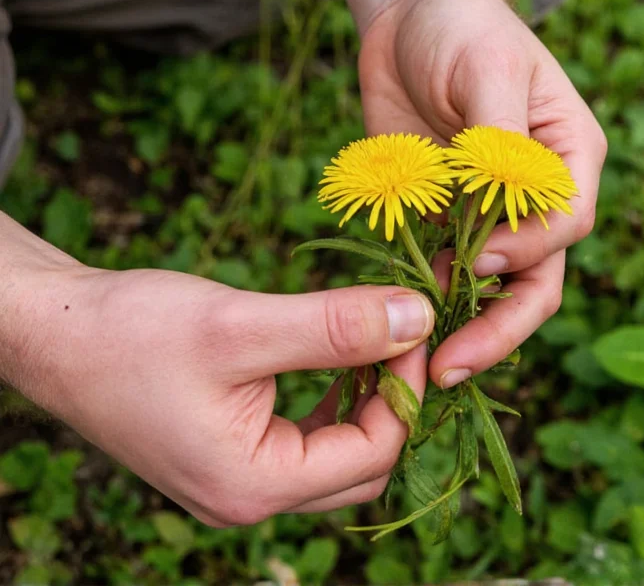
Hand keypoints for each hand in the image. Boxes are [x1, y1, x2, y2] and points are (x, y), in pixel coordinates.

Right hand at [2, 234, 433, 525]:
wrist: (54, 334)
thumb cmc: (130, 332)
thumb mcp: (241, 325)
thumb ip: (336, 328)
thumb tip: (418, 318)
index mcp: (255, 485)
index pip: (374, 452)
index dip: (407, 387)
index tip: (412, 324)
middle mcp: (250, 498)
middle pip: (364, 466)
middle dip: (395, 401)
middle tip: (400, 337)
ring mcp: (239, 482)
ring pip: (338, 456)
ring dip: (366, 403)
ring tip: (374, 344)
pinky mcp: (231, 455)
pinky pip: (307, 443)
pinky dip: (333, 404)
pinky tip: (336, 361)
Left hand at [347, 0, 606, 386]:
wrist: (407, 21)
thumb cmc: (460, 28)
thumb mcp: (488, 70)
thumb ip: (499, 146)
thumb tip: (496, 222)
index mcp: (568, 160)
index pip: (566, 225)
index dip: (526, 252)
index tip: (477, 260)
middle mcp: (537, 198)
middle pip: (535, 280)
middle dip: (497, 329)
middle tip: (448, 367)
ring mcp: (490, 216)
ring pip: (490, 292)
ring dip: (458, 328)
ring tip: (417, 360)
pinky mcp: (445, 222)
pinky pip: (441, 273)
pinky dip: (424, 302)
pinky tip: (396, 322)